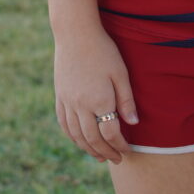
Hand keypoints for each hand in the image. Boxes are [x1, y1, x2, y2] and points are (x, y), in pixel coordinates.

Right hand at [54, 28, 138, 163]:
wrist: (75, 34)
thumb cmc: (103, 50)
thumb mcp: (120, 73)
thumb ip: (126, 100)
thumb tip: (133, 123)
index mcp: (99, 100)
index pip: (110, 133)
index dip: (120, 145)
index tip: (127, 150)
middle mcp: (81, 105)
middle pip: (93, 139)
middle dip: (106, 152)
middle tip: (116, 159)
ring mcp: (67, 102)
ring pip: (76, 135)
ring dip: (89, 149)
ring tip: (100, 156)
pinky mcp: (60, 96)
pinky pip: (64, 124)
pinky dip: (72, 137)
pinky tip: (80, 141)